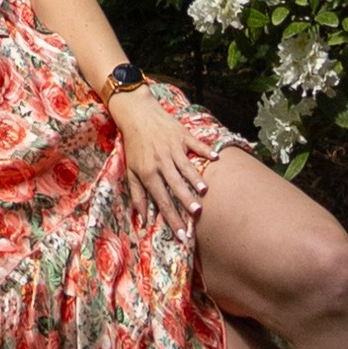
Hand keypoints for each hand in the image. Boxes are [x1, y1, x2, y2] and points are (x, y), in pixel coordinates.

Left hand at [112, 88, 218, 236]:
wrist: (137, 114)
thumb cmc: (135, 146)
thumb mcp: (131, 171)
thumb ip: (138, 195)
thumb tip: (142, 220)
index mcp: (148, 173)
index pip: (161, 200)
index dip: (172, 218)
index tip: (181, 234)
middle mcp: (161, 162)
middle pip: (175, 184)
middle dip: (185, 199)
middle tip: (196, 213)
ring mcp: (173, 148)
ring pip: (186, 166)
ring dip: (195, 178)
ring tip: (204, 191)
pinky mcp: (182, 135)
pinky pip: (195, 144)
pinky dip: (205, 151)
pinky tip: (216, 158)